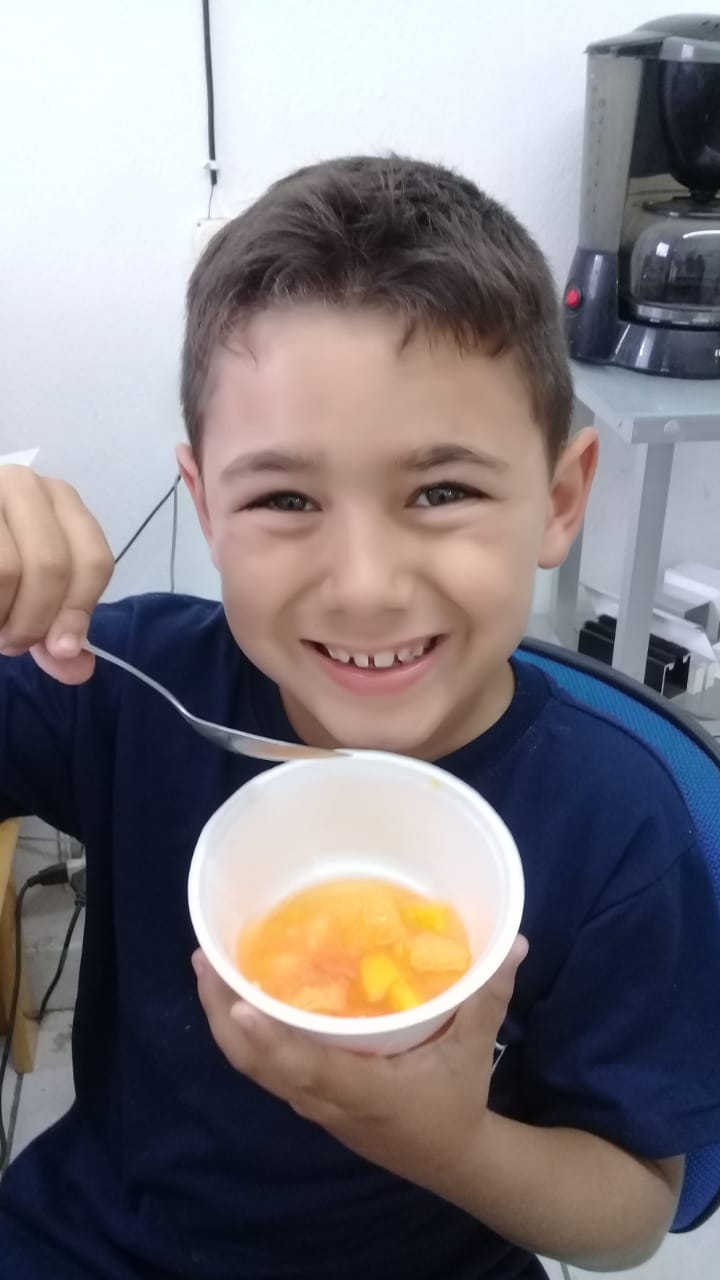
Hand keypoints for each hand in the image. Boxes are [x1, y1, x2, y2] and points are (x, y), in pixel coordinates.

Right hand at [0, 466, 112, 681]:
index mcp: (61, 501)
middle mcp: (26, 484)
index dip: (79, 611)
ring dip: (1, 617)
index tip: (60, 649)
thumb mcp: (31, 594)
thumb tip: (79, 669)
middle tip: (13, 645)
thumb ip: (56, 631)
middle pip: (52, 566)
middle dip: (34, 621)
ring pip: (8, 570)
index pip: (94, 560)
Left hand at [193, 937, 527, 1201]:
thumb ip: (489, 995)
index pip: (307, 1068)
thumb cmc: (457, 1103)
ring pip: (255, 1069)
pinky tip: (239, 1000)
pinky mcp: (311, 1100)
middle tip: (203, 961)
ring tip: (208, 969)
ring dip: (226, 1023)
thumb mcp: (474, 1049)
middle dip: (224, 1017)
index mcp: (363, 1090)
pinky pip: (267, 1068)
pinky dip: (245, 1036)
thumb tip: (513, 941)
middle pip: (258, 1066)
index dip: (271, 1040)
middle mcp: (326, 1100)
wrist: (452, 1163)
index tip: (239, 1005)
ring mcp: (313, 1104)